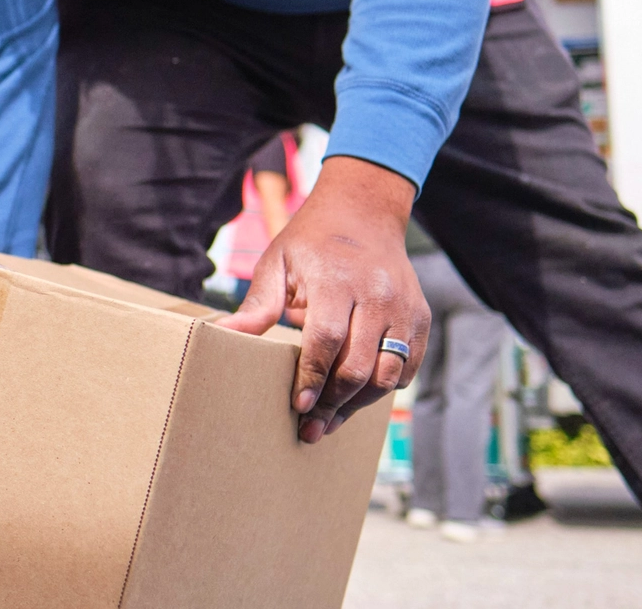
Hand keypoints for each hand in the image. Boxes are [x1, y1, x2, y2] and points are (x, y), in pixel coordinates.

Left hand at [218, 156, 429, 443]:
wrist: (363, 212)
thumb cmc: (311, 242)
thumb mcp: (277, 262)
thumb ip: (257, 304)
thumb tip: (221, 333)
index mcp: (337, 280)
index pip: (327, 340)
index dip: (312, 377)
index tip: (299, 407)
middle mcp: (377, 295)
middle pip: (359, 365)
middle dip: (333, 403)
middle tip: (310, 429)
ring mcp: (404, 308)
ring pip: (387, 374)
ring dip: (359, 404)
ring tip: (331, 420)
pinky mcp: (420, 318)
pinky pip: (406, 367)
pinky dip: (383, 388)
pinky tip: (357, 398)